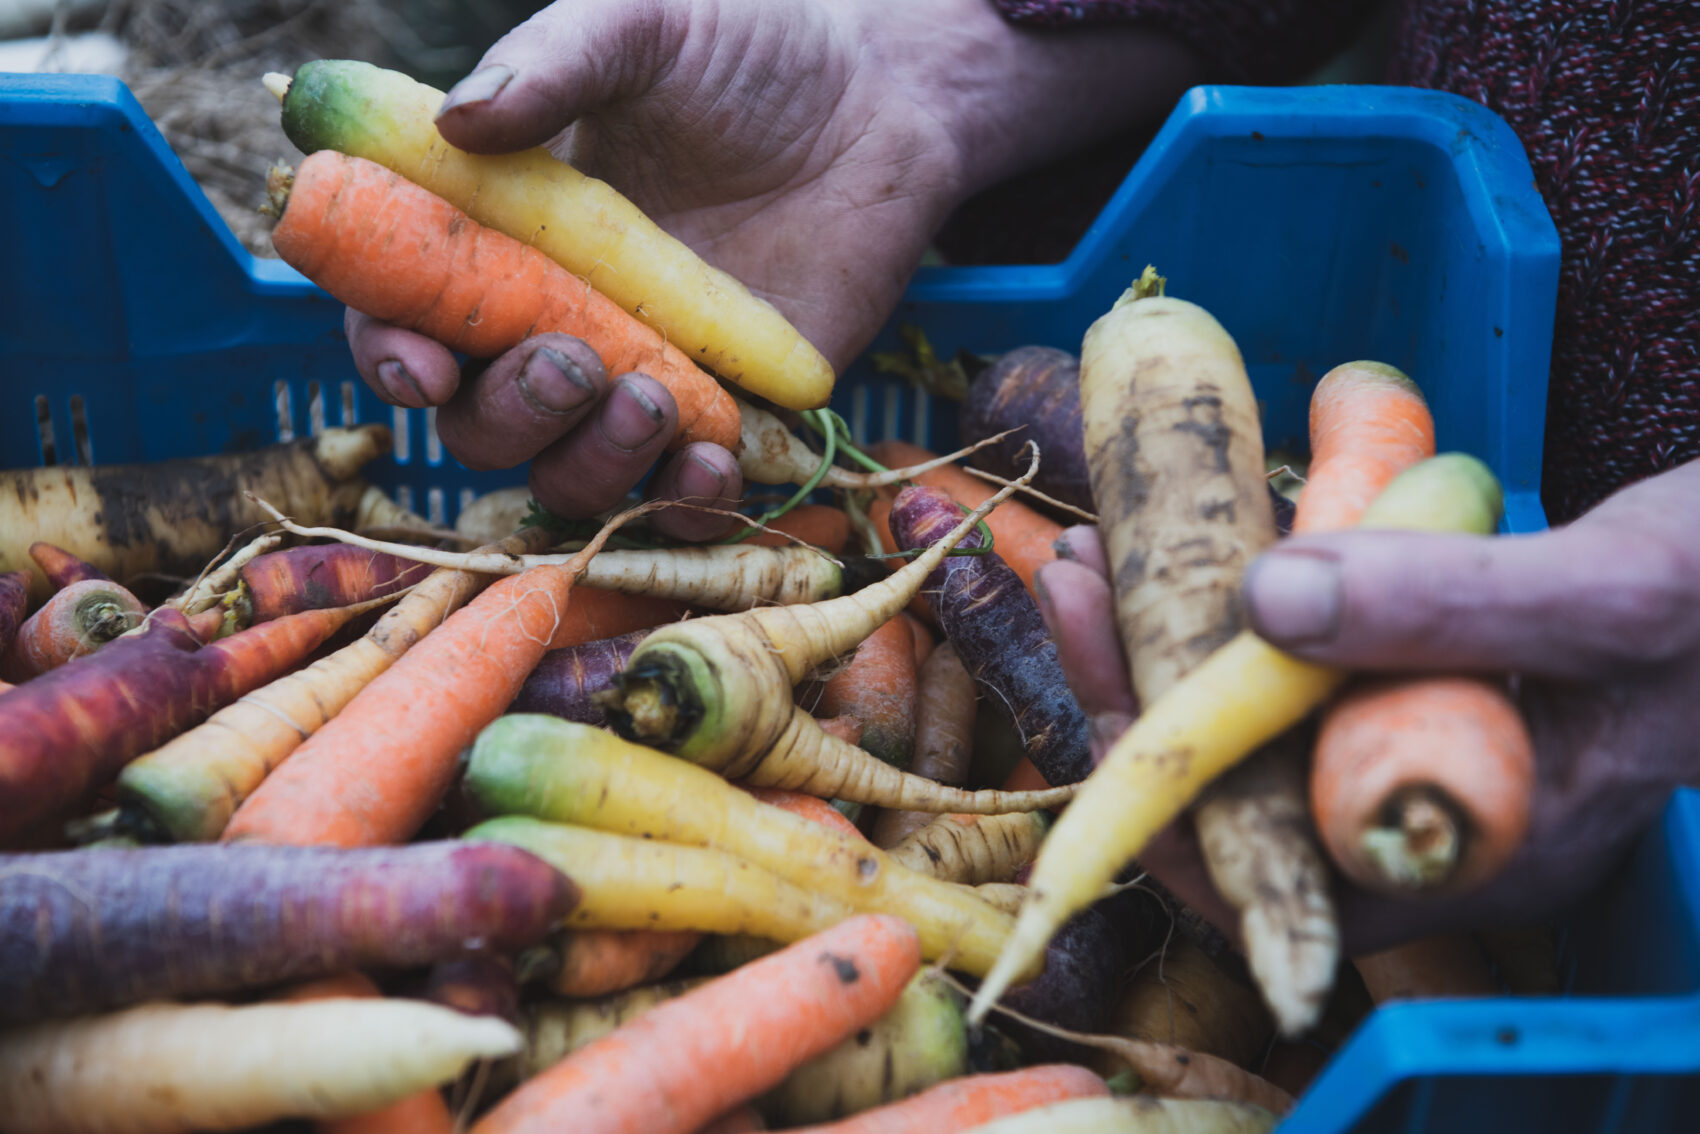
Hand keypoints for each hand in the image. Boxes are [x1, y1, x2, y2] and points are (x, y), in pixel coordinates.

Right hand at [347, 0, 1199, 537]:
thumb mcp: (642, 29)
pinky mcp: (730, 420)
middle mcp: (558, 325)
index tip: (421, 362)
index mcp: (504, 240)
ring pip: (573, 476)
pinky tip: (712, 465)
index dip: (392, 352)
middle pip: (482, 422)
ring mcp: (642, 382)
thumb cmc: (745, 56)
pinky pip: (685, 506)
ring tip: (654, 399)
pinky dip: (686, 508)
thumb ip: (553, 63)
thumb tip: (459, 122)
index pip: (409, 315)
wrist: (876, 102)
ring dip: (592, 462)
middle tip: (573, 361)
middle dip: (510, 413)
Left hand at [1035, 458, 1699, 954]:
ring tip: (1098, 552)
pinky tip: (1187, 537)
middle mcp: (1424, 820)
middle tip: (1079, 579)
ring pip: (1249, 726)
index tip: (1114, 698)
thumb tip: (1267, 598)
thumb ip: (1460, 604)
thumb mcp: (1615, 592)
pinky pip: (1286, 668)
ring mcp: (1411, 751)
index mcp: (1475, 850)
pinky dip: (1223, 611)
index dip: (1175, 810)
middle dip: (1138, 694)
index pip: (1278, 882)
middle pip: (1236, 795)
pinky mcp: (1404, 684)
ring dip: (1162, 643)